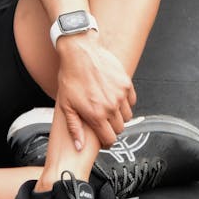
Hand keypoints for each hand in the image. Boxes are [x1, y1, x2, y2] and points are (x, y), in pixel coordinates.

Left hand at [55, 33, 135, 148]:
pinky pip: (132, 101)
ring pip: (127, 116)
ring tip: (107, 107)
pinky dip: (125, 102)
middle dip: (111, 128)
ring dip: (119, 115)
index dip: (106, 141)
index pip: (110, 139)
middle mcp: (111, 107)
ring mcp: (120, 95)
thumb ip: (74, 127)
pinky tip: (114, 96)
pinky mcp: (126, 83)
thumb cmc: (70, 76)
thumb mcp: (66, 105)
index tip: (103, 138)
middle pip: (120, 128)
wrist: (80, 52)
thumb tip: (79, 147)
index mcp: (96, 115)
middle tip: (102, 120)